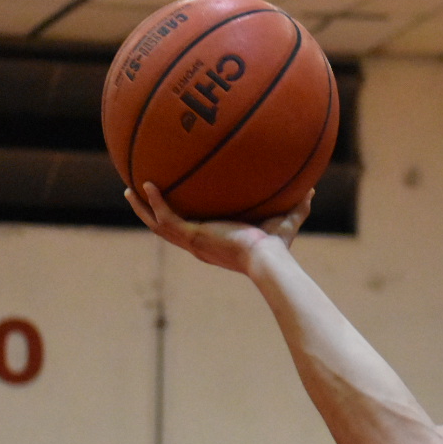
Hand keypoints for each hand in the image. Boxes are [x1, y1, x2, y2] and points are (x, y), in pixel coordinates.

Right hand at [125, 182, 310, 273]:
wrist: (267, 258)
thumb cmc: (277, 247)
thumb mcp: (285, 220)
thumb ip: (298, 205)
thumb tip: (312, 189)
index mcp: (213, 243)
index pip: (190, 230)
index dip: (179, 218)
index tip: (173, 204)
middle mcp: (198, 244)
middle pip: (165, 228)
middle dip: (150, 212)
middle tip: (138, 194)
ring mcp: (192, 242)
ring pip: (157, 224)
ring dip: (142, 207)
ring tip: (130, 189)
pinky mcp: (192, 236)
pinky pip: (166, 217)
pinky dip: (156, 201)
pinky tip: (148, 184)